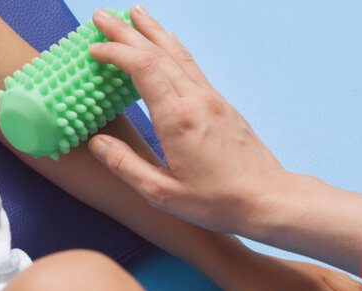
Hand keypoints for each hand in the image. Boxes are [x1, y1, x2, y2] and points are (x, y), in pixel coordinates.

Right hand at [87, 6, 288, 237]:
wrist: (267, 198)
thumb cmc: (217, 201)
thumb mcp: (162, 193)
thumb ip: (125, 165)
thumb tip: (96, 142)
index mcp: (177, 118)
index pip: (142, 68)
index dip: (115, 53)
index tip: (93, 48)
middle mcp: (196, 100)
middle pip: (158, 52)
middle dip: (127, 31)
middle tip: (102, 14)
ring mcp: (212, 99)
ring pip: (179, 54)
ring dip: (153, 31)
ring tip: (135, 13)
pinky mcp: (222, 104)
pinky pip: (192, 67)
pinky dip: (174, 49)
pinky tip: (168, 44)